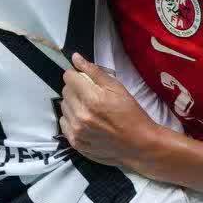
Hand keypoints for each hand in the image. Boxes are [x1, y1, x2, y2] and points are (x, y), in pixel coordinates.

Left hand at [59, 53, 159, 167]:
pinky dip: (71, 119)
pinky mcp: (75, 142)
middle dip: (75, 89)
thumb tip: (75, 58)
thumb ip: (94, 72)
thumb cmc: (131, 114)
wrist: (139, 144)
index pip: (69, 77)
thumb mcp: (117, 88)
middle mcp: (81, 115)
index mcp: (92, 99)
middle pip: (65, 91)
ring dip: (73, 104)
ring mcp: (77, 131)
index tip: (84, 79)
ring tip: (89, 109)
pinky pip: (63, 123)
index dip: (77, 75)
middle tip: (91, 95)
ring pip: (63, 107)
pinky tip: (85, 121)